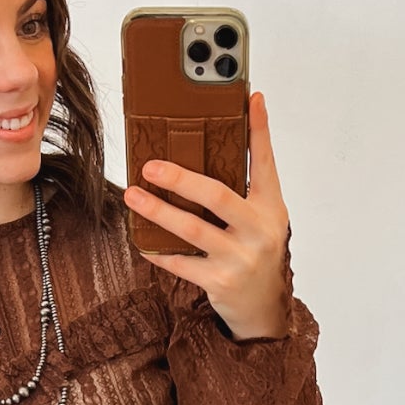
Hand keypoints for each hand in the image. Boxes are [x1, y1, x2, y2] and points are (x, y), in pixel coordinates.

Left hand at [123, 89, 291, 340]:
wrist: (263, 306)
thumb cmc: (256, 251)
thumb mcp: (262, 217)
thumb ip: (245, 186)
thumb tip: (223, 142)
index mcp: (271, 208)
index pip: (265, 162)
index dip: (260, 130)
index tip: (252, 98)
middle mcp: (259, 231)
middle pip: (217, 196)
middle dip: (181, 178)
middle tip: (151, 166)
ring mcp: (239, 258)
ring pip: (192, 229)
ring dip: (158, 211)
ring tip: (133, 196)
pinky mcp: (220, 281)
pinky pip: (181, 262)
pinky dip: (159, 250)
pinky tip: (142, 240)